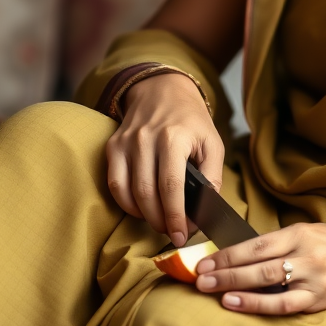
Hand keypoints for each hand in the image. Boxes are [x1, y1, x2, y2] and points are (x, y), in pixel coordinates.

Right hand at [106, 73, 223, 247]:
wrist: (163, 89)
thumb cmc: (191, 120)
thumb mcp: (212, 142)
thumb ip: (212, 176)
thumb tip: (204, 211)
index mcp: (174, 137)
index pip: (171, 186)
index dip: (175, 216)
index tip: (182, 236)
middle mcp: (146, 138)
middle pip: (147, 194)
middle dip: (160, 221)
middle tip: (172, 231)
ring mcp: (126, 142)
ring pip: (128, 192)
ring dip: (143, 215)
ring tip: (159, 220)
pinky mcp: (113, 145)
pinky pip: (114, 184)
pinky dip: (126, 202)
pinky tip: (141, 207)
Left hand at [191, 220, 325, 314]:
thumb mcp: (309, 232)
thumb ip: (280, 243)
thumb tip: (242, 255)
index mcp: (300, 233)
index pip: (256, 243)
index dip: (229, 252)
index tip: (206, 258)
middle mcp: (305, 254)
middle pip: (257, 264)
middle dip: (225, 271)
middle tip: (199, 276)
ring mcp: (312, 279)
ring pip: (267, 284)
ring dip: (235, 287)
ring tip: (211, 289)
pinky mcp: (318, 300)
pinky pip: (283, 305)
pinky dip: (257, 305)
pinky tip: (236, 304)